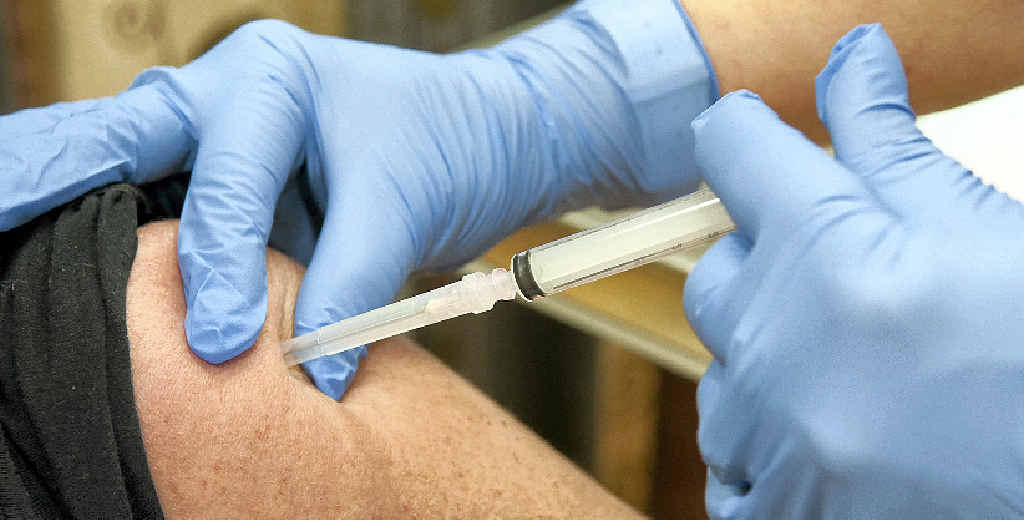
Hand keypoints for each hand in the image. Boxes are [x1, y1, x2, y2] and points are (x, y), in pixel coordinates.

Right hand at [0, 1, 714, 397]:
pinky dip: (108, 230)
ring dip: (61, 200)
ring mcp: (211, 133)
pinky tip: (67, 261)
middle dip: (42, 173)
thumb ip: (348, 283)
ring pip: (118, 165)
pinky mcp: (218, 176)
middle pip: (115, 138)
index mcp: (270, 81)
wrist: (482, 137)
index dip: (218, 271)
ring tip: (0, 229)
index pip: (225, 184)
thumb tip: (304, 369)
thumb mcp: (404, 206)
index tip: (223, 344)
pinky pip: (152, 203)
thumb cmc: (446, 144)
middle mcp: (223, 95)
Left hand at [685, 25, 1023, 517]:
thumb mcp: (978, 229)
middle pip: (716, 270)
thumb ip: (888, 141)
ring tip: (859, 380)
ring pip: (719, 370)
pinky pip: (726, 459)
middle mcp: (779, 343)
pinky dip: (767, 443)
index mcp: (829, 250)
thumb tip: (852, 52)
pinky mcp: (769, 508)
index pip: (732, 148)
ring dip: (768, 363)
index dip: (745, 137)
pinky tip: (834, 436)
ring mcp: (767, 436)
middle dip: (767, 268)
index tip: (753, 141)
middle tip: (845, 289)